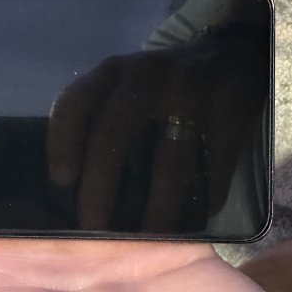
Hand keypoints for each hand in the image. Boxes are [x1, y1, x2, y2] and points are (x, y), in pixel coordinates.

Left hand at [48, 0, 268, 231]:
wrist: (230, 53)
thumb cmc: (161, 85)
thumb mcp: (125, 84)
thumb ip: (99, 117)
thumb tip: (70, 188)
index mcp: (113, 72)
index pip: (76, 102)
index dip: (63, 142)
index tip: (61, 181)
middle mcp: (146, 76)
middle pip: (113, 133)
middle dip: (100, 187)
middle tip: (94, 228)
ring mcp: (190, 92)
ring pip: (168, 162)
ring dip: (157, 208)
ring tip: (147, 239)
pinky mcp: (230, 111)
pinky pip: (211, 167)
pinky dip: (201, 200)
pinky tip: (192, 223)